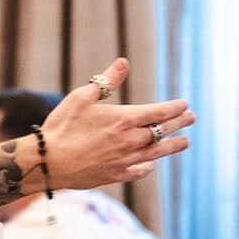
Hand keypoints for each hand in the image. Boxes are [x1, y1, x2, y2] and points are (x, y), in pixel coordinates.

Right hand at [37, 58, 194, 189]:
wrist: (47, 162)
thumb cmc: (61, 126)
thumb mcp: (80, 97)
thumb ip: (105, 81)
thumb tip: (124, 62)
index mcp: (123, 119)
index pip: (158, 112)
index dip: (174, 108)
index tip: (185, 105)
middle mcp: (129, 141)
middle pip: (161, 131)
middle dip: (178, 124)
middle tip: (191, 119)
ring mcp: (124, 160)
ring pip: (156, 153)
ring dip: (172, 146)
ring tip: (185, 142)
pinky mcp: (115, 175)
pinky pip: (139, 171)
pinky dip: (148, 166)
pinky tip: (151, 164)